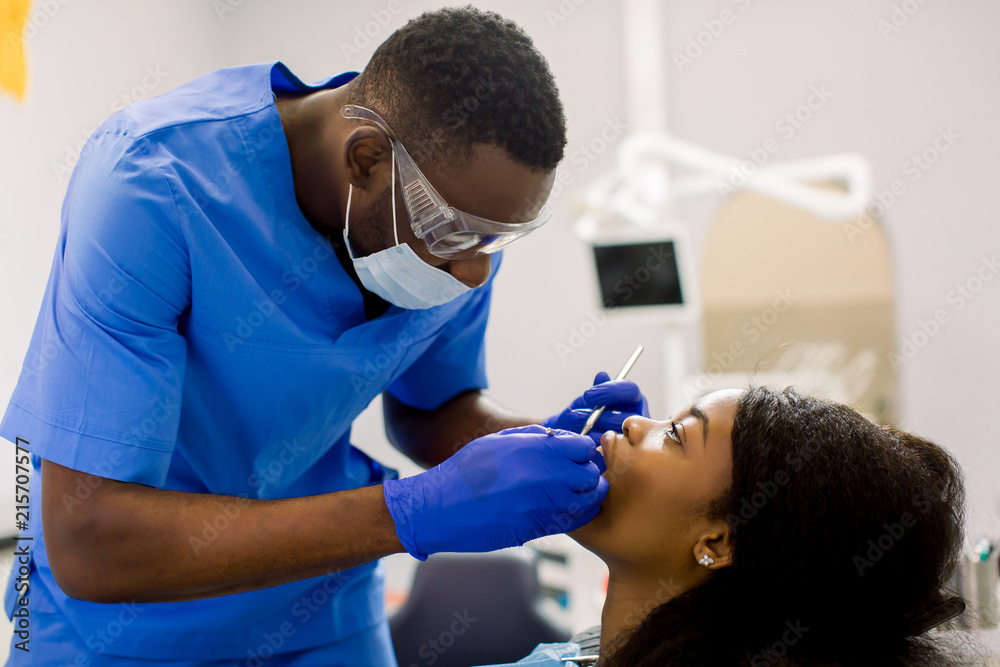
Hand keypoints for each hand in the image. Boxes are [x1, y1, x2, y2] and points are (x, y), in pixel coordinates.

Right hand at [383, 425, 608, 559]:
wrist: (439, 508)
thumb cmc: (466, 471)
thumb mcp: (498, 442)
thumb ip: (533, 438)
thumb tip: (561, 438)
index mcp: (531, 449)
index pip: (583, 447)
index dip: (583, 451)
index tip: (576, 456)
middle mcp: (540, 476)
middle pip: (590, 475)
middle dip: (588, 474)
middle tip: (578, 476)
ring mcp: (539, 506)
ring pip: (586, 502)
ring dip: (585, 497)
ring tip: (574, 493)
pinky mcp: (534, 530)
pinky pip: (571, 523)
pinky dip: (575, 516)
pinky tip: (564, 510)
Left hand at [544, 372, 649, 450]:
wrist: (572, 440)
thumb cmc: (582, 417)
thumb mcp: (587, 402)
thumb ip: (597, 390)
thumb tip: (602, 376)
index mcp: (630, 399)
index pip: (629, 390)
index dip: (610, 390)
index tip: (588, 395)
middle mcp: (636, 416)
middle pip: (628, 414)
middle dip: (602, 415)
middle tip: (581, 416)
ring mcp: (633, 437)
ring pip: (620, 434)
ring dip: (597, 431)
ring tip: (580, 431)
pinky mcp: (626, 455)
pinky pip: (614, 452)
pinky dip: (597, 447)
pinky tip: (586, 444)